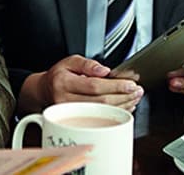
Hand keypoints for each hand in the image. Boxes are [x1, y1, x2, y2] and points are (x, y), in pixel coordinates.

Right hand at [18, 55, 144, 114]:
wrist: (45, 91)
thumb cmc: (59, 76)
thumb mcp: (70, 61)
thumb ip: (87, 64)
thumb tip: (104, 70)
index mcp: (64, 83)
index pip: (94, 86)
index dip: (115, 86)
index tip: (130, 84)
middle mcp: (66, 100)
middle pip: (101, 102)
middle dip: (123, 96)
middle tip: (137, 90)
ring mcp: (71, 114)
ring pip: (102, 112)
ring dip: (123, 105)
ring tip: (135, 97)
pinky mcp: (77, 121)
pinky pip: (101, 118)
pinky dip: (117, 112)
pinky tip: (126, 106)